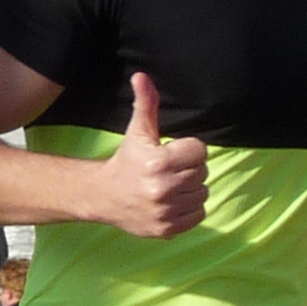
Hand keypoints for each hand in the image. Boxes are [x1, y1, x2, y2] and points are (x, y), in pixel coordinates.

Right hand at [95, 74, 206, 238]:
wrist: (104, 196)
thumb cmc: (126, 160)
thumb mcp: (137, 131)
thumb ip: (145, 103)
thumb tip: (142, 76)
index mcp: (158, 162)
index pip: (200, 151)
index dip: (189, 149)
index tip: (173, 152)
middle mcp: (162, 189)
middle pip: (202, 172)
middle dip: (190, 168)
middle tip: (171, 169)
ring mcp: (165, 212)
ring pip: (202, 194)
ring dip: (192, 189)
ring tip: (172, 185)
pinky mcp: (167, 229)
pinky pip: (199, 215)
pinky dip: (190, 208)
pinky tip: (173, 201)